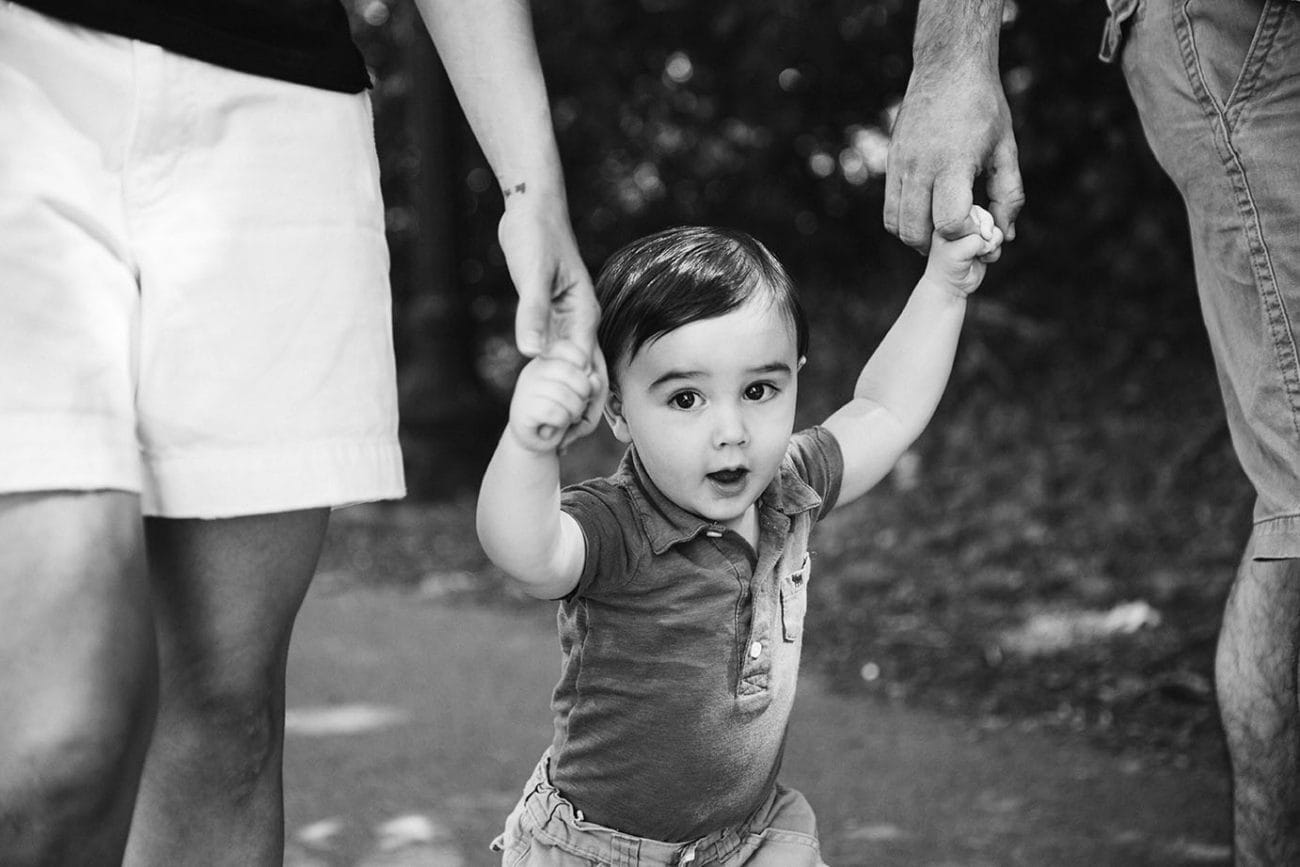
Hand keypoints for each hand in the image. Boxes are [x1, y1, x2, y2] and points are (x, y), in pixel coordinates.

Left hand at [498, 190, 607, 446]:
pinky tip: (542, 394)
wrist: (532, 208)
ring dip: (567, 396)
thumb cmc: (535, 236)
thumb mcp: (531, 275)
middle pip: (587, 372)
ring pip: (572, 366)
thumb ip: (531, 314)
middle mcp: (581, 320)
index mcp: (582, 314)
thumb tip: (531, 354)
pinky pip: (557, 353)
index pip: (584, 367)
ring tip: (559, 431)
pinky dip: (552, 375)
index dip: (578, 400)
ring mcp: (569, 318)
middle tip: (565, 444)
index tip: (568, 431)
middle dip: (580, 407)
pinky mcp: (554, 314)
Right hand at [508, 340, 601, 452]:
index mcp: (547, 361)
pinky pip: (554, 412)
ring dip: (575, 411)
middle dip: (584, 392)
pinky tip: (556, 425)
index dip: (582, 362)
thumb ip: (594, 386)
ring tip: (568, 417)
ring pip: (563, 394)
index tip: (583, 379)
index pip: (566, 346)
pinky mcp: (522, 412)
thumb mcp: (586, 398)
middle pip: (569, 371)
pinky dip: (563, 422)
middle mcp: (533, 371)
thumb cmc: (565, 415)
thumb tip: (593, 379)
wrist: (536, 442)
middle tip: (578, 405)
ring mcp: (525, 390)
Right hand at [884, 61, 1023, 252]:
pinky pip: (889, 207)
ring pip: (896, 224)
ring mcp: (900, 165)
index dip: (965, 235)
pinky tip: (925, 211)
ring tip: (938, 228)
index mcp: (953, 164)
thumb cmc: (983, 108)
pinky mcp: (890, 162)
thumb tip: (1005, 234)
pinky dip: (904, 220)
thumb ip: (1008, 194)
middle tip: (956, 237)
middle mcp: (920, 167)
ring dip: (917, 235)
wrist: (948, 68)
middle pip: (916, 232)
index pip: (949, 223)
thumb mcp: (1006, 148)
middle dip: (937, 244)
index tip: (977, 228)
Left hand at [923, 205, 1002, 296]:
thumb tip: (991, 238)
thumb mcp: (957, 251)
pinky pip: (998, 242)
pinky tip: (983, 259)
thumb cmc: (947, 268)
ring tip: (981, 255)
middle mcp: (962, 225)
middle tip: (980, 248)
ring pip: (995, 230)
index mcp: (949, 221)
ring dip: (993, 244)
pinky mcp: (983, 245)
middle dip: (988, 234)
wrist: (951, 287)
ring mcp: (974, 235)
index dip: (979, 224)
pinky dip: (994, 252)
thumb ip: (975, 240)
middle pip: (987, 218)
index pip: (972, 210)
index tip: (974, 238)